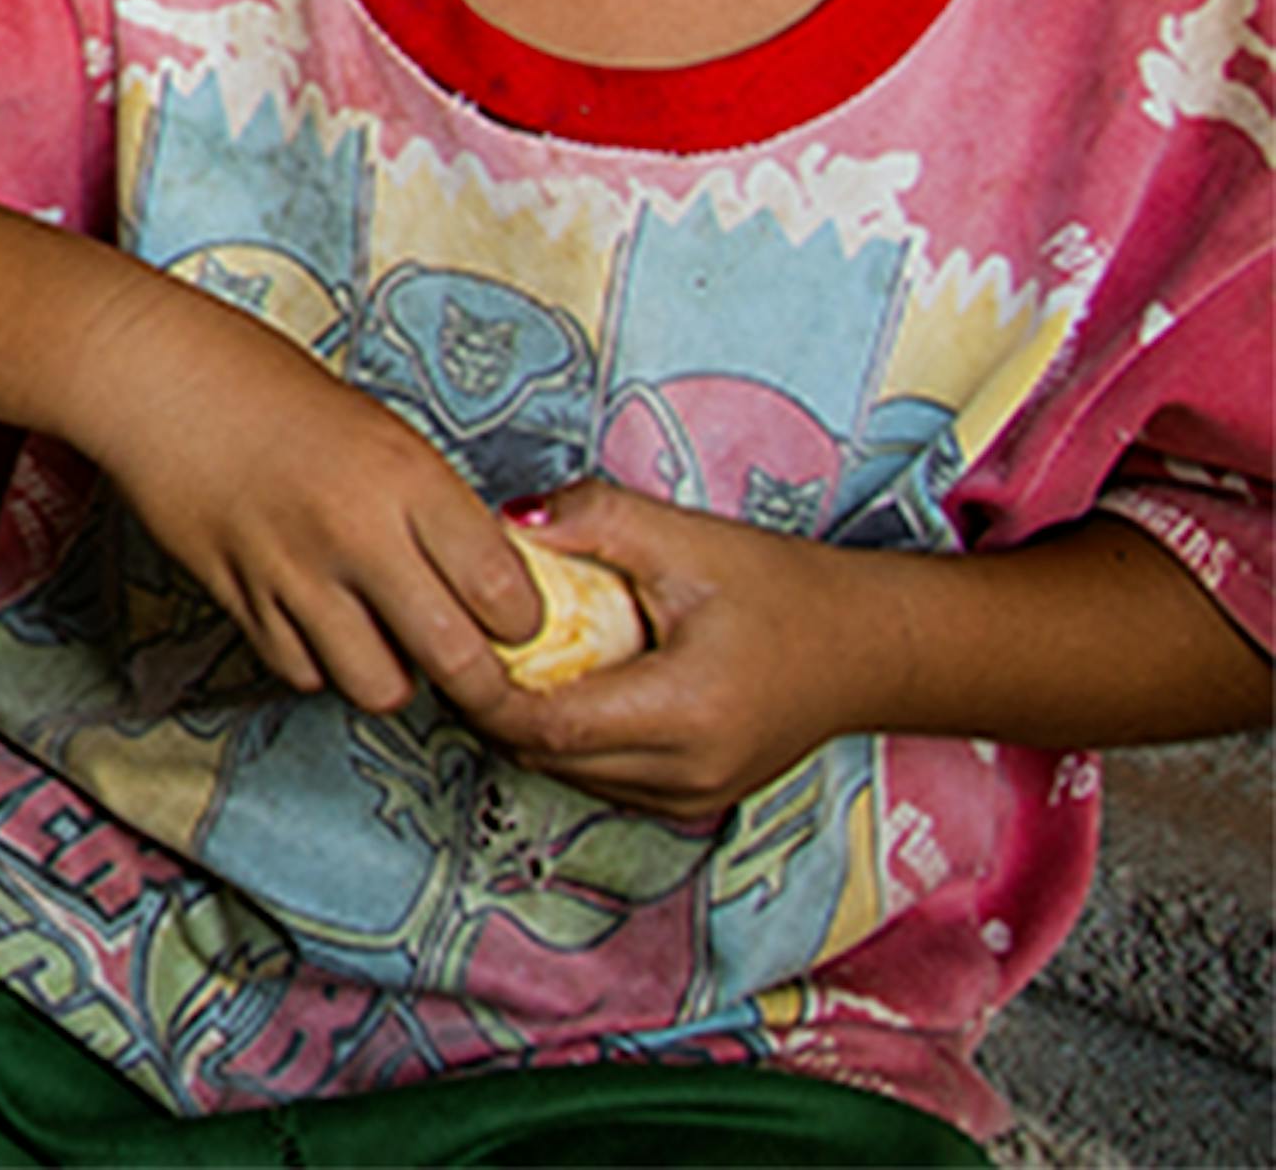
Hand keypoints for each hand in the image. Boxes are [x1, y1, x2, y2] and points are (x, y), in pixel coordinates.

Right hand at [61, 287, 539, 720]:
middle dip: (482, 684)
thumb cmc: (269, 389)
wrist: (157, 378)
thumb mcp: (383, 434)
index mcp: (409, 479)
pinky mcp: (240, 597)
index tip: (513, 620)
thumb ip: (434, 509)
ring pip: (378, 686)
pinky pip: (302, 670)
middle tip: (478, 672)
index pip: (507, 595)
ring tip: (389, 645)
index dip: (522, 622)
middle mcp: (359, 533)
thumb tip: (483, 584)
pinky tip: (320, 624)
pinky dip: (320, 661)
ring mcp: (295, 572)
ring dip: (394, 676)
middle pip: (457, 661)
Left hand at [452, 482, 870, 820]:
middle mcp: (685, 771)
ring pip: (564, 773)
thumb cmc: (786, 591)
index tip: (447, 635)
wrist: (870, 649)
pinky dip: (565, 738)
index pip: (544, 724)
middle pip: (543, 754)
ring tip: (500, 656)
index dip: (479, 687)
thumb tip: (503, 518)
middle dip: (488, 702)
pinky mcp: (692, 800)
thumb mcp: (690, 539)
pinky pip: (599, 778)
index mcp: (684, 712)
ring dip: (522, 723)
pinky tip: (558, 685)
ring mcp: (690, 797)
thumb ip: (595, 520)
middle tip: (455, 637)